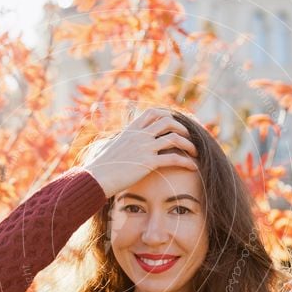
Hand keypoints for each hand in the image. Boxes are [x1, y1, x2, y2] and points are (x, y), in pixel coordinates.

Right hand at [82, 107, 198, 197]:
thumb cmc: (99, 167)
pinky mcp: (148, 162)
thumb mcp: (106, 148)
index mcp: (131, 130)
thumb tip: (108, 144)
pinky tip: (193, 167)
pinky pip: (173, 158)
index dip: (168, 115)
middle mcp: (139, 135)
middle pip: (168, 121)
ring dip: (189, 144)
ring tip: (196, 152)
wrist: (96, 178)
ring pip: (174, 139)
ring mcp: (144, 148)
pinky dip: (186, 162)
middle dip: (182, 128)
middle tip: (190, 137)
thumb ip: (112, 143)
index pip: (153, 113)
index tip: (176, 124)